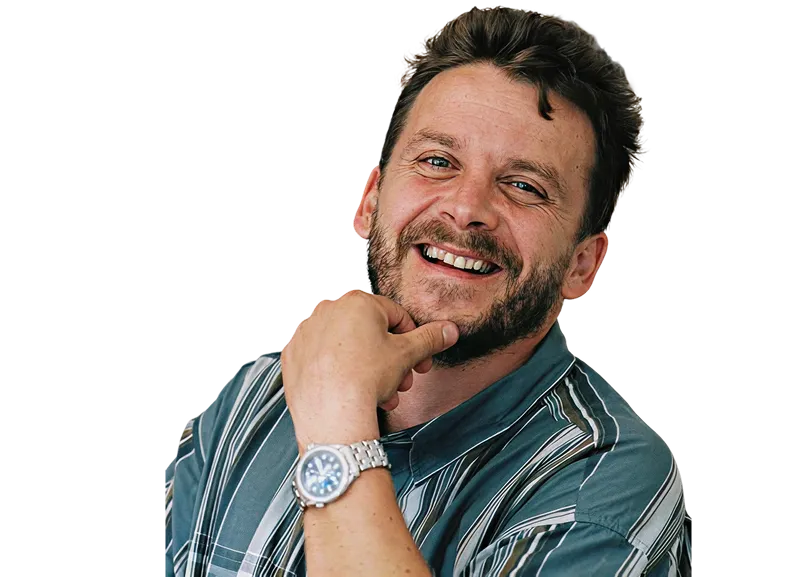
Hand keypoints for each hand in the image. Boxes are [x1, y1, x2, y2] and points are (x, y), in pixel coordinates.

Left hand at [281, 289, 458, 449]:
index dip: (413, 340)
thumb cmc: (366, 378)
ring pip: (346, 347)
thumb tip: (449, 330)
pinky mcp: (293, 355)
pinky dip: (336, 371)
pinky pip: (322, 359)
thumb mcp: (407, 354)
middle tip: (402, 381)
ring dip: (368, 368)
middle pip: (370, 333)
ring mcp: (307, 332)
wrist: (331, 413)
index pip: (396, 316)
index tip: (419, 360)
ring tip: (380, 393)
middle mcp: (328, 310)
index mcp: (357, 301)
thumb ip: (430, 338)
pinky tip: (349, 390)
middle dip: (391, 359)